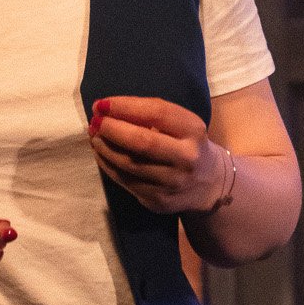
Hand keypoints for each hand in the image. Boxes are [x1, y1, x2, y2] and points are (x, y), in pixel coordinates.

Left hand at [88, 96, 228, 215]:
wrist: (209, 185)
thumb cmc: (187, 145)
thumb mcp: (181, 125)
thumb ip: (151, 116)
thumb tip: (106, 110)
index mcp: (194, 131)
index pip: (157, 113)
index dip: (125, 106)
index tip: (101, 104)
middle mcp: (186, 158)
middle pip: (142, 141)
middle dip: (111, 129)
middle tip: (94, 122)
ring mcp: (172, 183)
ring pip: (129, 164)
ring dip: (104, 147)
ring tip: (94, 136)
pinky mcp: (157, 200)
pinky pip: (125, 180)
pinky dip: (107, 164)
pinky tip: (100, 153)